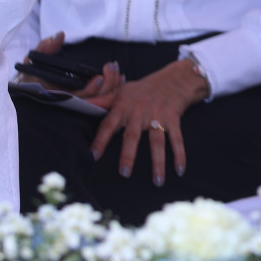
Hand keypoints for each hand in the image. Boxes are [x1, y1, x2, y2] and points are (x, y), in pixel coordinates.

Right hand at [29, 32, 123, 105]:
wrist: (30, 87)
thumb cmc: (31, 75)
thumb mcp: (34, 60)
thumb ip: (45, 48)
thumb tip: (60, 35)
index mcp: (59, 95)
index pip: (79, 99)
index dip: (91, 90)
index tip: (100, 77)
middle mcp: (71, 102)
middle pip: (96, 101)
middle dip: (109, 85)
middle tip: (112, 66)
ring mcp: (80, 102)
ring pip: (102, 101)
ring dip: (113, 86)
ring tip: (116, 70)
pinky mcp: (87, 99)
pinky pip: (104, 98)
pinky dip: (113, 89)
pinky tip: (119, 78)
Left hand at [89, 60, 209, 187]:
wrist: (173, 79)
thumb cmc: (142, 89)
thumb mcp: (121, 91)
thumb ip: (101, 101)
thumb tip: (80, 104)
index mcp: (124, 106)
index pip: (109, 124)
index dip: (101, 140)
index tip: (93, 156)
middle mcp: (140, 112)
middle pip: (133, 135)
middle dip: (128, 155)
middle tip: (124, 173)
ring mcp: (158, 116)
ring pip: (157, 141)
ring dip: (158, 162)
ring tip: (157, 181)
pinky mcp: (174, 119)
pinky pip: (177, 139)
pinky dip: (180, 155)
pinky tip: (179, 170)